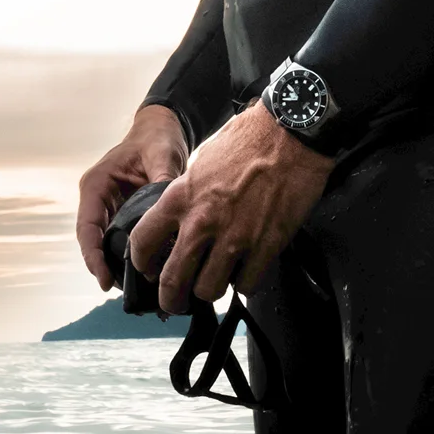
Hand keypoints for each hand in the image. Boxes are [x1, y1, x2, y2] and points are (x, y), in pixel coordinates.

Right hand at [76, 103, 189, 290]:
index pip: (87, 227)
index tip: (104, 280)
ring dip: (117, 264)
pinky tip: (147, 270)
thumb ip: (162, 181)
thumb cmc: (157, 137)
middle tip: (124, 290)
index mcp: (96, 184)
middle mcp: (97, 199)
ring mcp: (109, 208)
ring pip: (106, 244)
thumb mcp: (162, 155)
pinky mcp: (123, 214)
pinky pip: (122, 239)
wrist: (163, 129)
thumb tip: (168, 211)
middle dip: (105, 267)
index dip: (92, 256)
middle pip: (94, 241)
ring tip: (137, 287)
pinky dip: (130, 255)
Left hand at [128, 100, 332, 313]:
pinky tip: (249, 268)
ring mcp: (235, 237)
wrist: (291, 132)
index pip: (143, 243)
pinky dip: (246, 282)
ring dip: (212, 288)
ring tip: (220, 278)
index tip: (149, 269)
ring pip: (209, 290)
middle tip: (178, 300)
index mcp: (180, 197)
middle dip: (172, 298)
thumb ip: (188, 196)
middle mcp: (202, 222)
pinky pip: (247, 285)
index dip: (142, 263)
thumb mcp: (203, 162)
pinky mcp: (266, 245)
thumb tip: (181, 222)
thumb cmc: (249, 139)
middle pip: (172, 282)